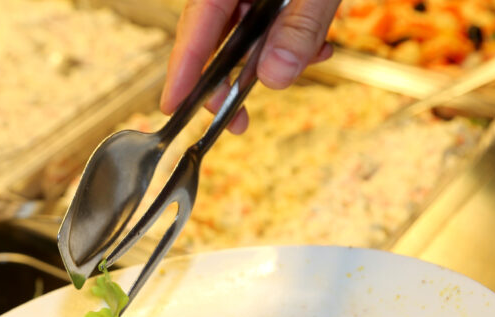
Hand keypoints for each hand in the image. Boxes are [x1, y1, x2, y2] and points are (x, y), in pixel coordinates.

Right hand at [161, 0, 339, 133]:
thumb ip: (300, 27)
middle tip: (238, 120)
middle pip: (216, 36)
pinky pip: (272, 19)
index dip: (184, 70)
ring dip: (274, 57)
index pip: (196, 26)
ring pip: (249, 32)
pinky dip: (292, 37)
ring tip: (309, 60)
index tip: (174, 105)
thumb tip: (275, 77)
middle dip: (232, 79)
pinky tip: (319, 44)